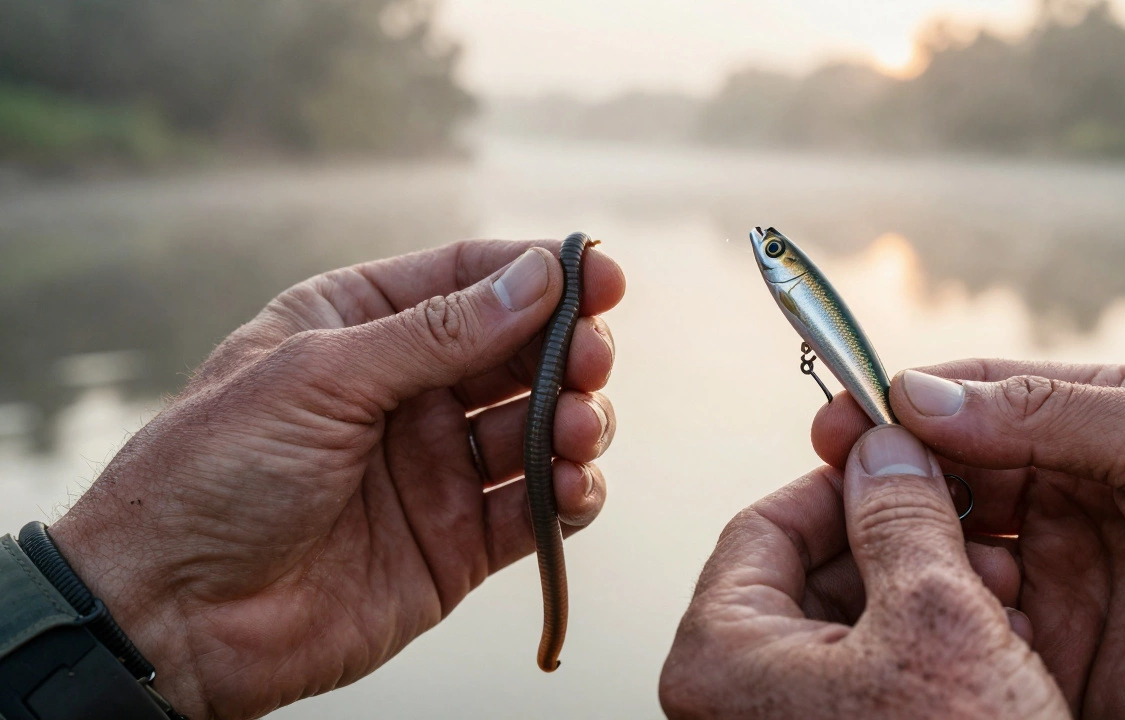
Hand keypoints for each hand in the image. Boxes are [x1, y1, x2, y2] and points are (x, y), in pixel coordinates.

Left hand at [47, 240, 625, 719]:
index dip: (539, 274)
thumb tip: (536, 277)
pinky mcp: (453, 543)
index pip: (468, 280)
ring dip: (574, 422)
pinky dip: (569, 495)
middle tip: (592, 359)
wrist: (169, 618)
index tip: (602, 277)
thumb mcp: (321, 377)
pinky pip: (534, 510)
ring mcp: (432, 470)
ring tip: (577, 430)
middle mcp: (404, 393)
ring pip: (537, 430)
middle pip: (518, 353)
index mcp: (359, 328)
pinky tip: (573, 487)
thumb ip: (439, 332)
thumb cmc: (213, 475)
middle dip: (567, 350)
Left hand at [659, 424, 1069, 718]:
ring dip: (930, 592)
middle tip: (967, 524)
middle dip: (902, 543)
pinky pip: (872, 677)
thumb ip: (902, 516)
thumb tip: (884, 450)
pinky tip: (996, 642)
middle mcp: (734, 698)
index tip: (895, 461)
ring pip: (852, 624)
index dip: (840, 484)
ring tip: (999, 587)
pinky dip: (932, 648)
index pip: (761, 528)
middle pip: (811, 574)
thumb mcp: (936, 618)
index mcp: (718, 658)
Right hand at [813, 361, 1124, 715]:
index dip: (901, 406)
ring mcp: (1058, 575)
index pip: (973, 398)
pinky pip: (977, 630)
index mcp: (1096, 423)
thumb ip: (1046, 412)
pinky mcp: (1058, 652)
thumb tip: (918, 392)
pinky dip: (951, 621)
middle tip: (847, 498)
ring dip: (918, 553)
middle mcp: (1066, 495)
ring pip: (947, 552)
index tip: (839, 424)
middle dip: (892, 484)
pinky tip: (960, 619)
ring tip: (911, 561)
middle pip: (944, 476)